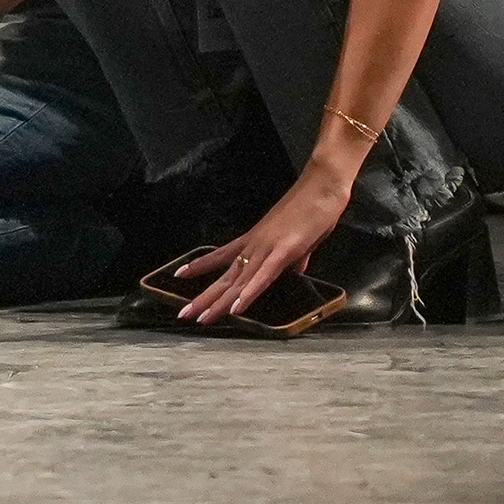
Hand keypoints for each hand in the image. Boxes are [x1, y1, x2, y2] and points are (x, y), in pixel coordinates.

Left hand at [157, 158, 356, 326]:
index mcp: (256, 241)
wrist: (323, 185)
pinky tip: (237, 307)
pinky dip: (249, 292)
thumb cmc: (313, 209)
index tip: (180, 274)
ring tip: (202, 318)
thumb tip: (296, 270)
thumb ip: (297, 258)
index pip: (221, 255)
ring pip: (239, 281)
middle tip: (183, 314)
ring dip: (220, 302)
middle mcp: (255, 245)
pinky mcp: (285, 251)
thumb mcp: (301, 239)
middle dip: (204, 297)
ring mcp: (268, 247)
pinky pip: (263, 276)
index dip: (201, 265)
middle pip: (225, 276)